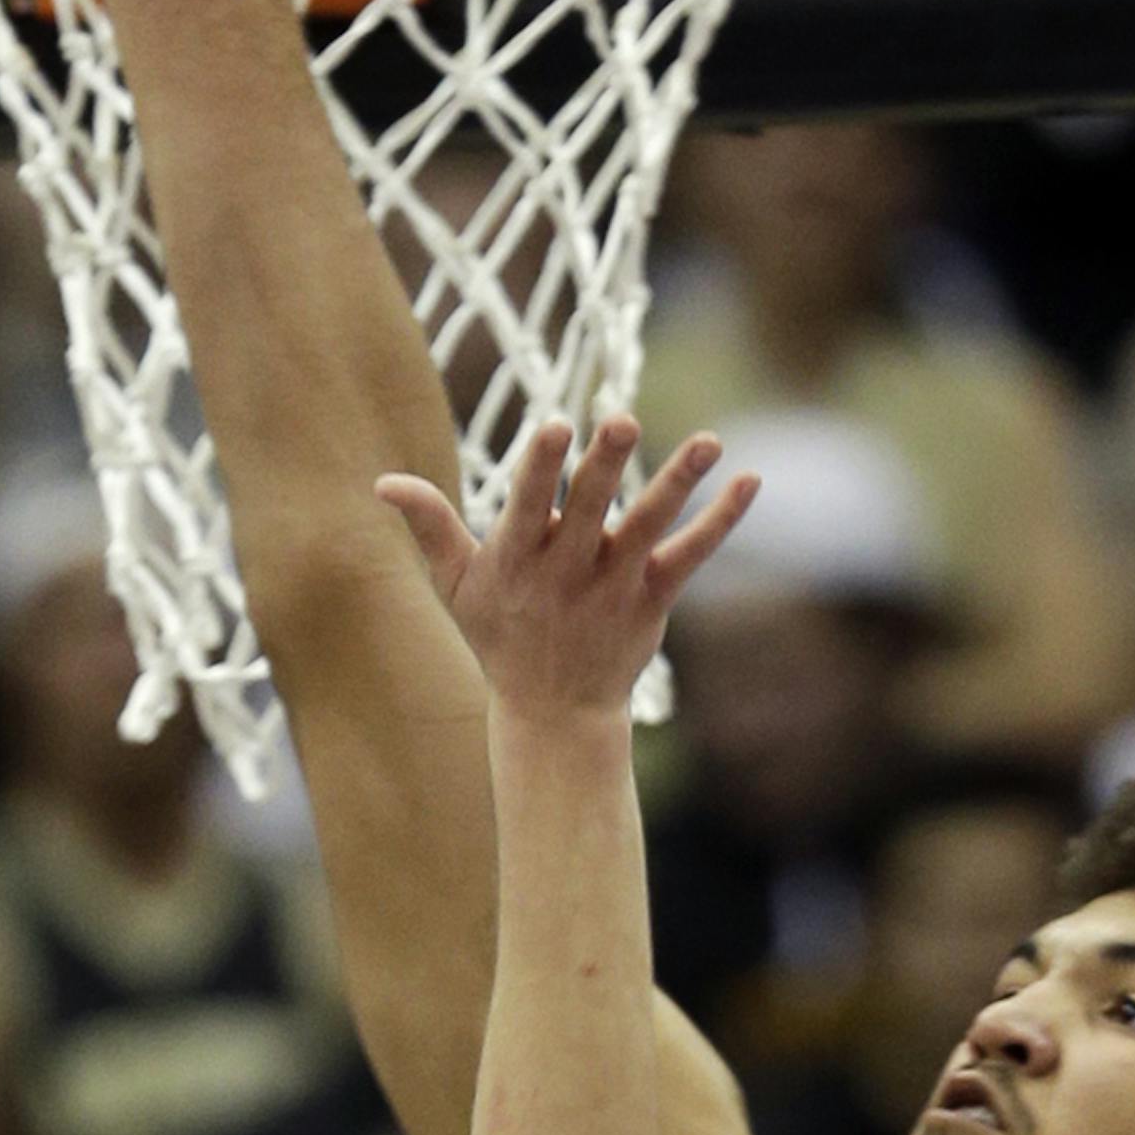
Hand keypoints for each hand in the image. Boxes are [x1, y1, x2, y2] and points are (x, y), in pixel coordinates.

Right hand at [379, 417, 757, 718]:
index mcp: (518, 559)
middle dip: (604, 466)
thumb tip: (384, 482)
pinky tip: (751, 481)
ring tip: (710, 442)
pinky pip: (693, 554)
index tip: (555, 428)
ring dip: (678, 482)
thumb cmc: (500, 635)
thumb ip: (430, 527)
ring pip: (650, 527)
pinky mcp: (653, 599)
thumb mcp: (456, 586)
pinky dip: (723, 520)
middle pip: (590, 509)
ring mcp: (614, 584)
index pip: (529, 504)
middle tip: (622, 420)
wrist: (554, 713)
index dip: (542, 468)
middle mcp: (568, 569)